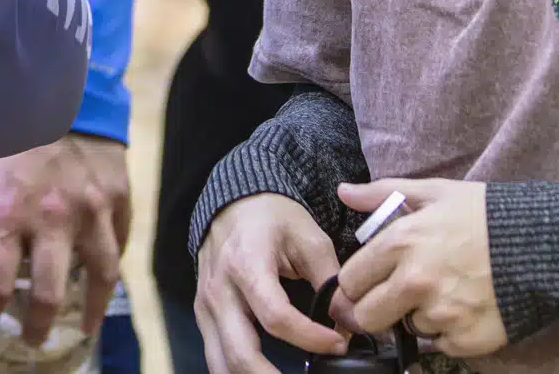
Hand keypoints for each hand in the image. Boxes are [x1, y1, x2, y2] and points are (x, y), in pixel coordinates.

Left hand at [0, 133, 130, 345]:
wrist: (51, 79)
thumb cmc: (2, 117)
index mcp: (10, 211)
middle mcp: (53, 218)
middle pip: (49, 292)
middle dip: (39, 324)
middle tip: (34, 337)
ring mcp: (91, 209)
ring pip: (100, 276)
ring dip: (90, 308)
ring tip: (84, 325)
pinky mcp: (117, 195)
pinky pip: (120, 240)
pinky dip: (112, 262)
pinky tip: (104, 275)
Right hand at [193, 193, 347, 373]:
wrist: (234, 201)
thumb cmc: (272, 218)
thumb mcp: (308, 238)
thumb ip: (331, 281)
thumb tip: (354, 323)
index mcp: (246, 265)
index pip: (276, 317)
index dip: (311, 338)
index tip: (339, 343)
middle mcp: (219, 291)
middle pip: (241, 354)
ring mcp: (206, 307)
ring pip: (222, 364)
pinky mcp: (203, 316)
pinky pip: (216, 356)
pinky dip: (238, 373)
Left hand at [335, 178, 505, 359]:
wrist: (544, 245)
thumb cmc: (487, 214)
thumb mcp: (436, 192)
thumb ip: (382, 193)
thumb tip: (343, 192)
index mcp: (401, 243)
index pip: (351, 280)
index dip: (358, 282)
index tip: (371, 281)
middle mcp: (416, 282)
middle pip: (368, 316)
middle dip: (377, 308)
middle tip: (397, 296)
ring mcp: (442, 314)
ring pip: (409, 329)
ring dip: (420, 317)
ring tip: (446, 292)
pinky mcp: (467, 339)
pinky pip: (442, 345)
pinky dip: (450, 332)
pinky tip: (466, 307)